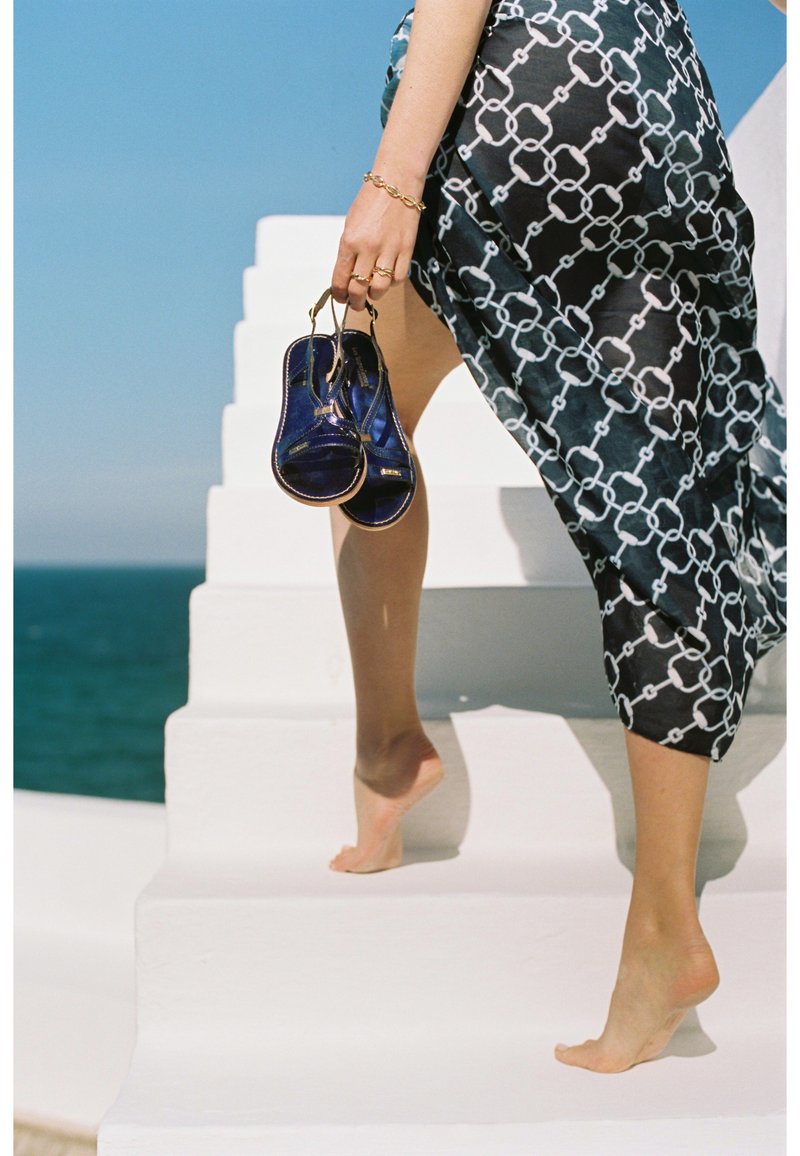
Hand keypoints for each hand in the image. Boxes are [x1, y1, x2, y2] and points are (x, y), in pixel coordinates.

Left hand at [331, 178, 422, 310]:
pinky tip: (388, 277)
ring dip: (374, 295)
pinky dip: (392, 283)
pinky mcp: (406, 250)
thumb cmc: (371, 200)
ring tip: (372, 292)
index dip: (339, 294)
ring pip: (379, 288)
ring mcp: (389, 250)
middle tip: (356, 304)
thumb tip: (347, 275)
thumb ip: (348, 251)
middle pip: (358, 289)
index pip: (340, 278)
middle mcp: (368, 248)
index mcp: (349, 241)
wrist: (397, 182)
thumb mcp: (351, 224)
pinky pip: (398, 278)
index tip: (340, 298)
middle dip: (355, 302)